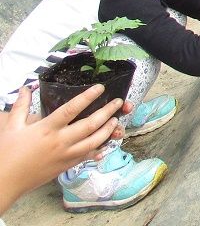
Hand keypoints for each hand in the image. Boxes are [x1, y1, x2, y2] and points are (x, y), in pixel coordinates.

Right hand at [0, 85, 125, 212]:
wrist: (4, 181)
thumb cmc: (6, 153)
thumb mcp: (11, 127)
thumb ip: (21, 106)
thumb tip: (26, 88)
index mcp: (47, 129)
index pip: (72, 109)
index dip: (88, 97)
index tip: (100, 88)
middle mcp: (60, 141)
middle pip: (90, 124)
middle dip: (107, 112)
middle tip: (119, 102)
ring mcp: (65, 155)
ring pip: (93, 141)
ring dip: (107, 130)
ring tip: (115, 121)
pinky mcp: (65, 166)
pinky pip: (86, 157)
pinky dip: (98, 150)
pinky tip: (105, 146)